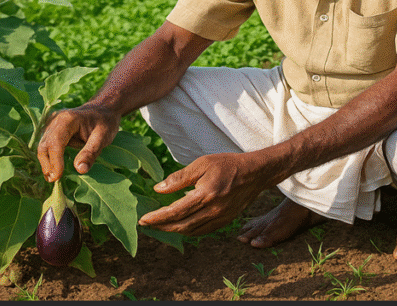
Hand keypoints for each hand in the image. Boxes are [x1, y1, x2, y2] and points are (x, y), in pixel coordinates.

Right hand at [37, 107, 119, 181]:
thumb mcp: (103, 137)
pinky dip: (49, 158)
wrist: (102, 110)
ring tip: (53, 178)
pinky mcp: (51, 129)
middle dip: (47, 164)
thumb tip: (80, 169)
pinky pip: (46, 145)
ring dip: (46, 163)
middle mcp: (55, 120)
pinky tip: (54, 170)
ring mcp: (51, 124)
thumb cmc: (105, 123)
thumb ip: (91, 152)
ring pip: (43, 146)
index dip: (55, 161)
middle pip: (44, 145)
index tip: (57, 177)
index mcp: (67, 119)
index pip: (55, 142)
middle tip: (54, 181)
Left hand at [137, 152, 273, 235]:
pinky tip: (179, 224)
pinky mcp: (224, 222)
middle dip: (161, 227)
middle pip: (181, 226)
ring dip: (173, 230)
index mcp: (205, 195)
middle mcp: (212, 211)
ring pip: (190, 231)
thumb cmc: (227, 165)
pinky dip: (187, 230)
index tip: (142, 219)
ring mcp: (220, 219)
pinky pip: (201, 231)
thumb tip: (158, 189)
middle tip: (147, 224)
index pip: (175, 212)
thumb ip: (179, 178)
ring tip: (159, 224)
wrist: (254, 174)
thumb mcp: (202, 164)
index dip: (157, 218)